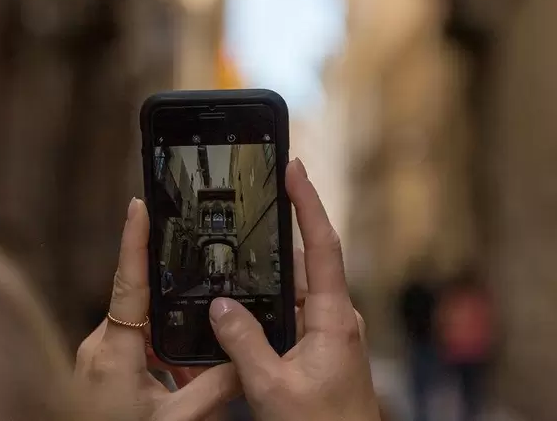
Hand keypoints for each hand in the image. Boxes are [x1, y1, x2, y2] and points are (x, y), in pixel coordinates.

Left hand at [75, 198, 238, 420]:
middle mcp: (99, 347)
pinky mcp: (97, 374)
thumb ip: (215, 387)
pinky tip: (179, 382)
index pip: (129, 282)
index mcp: (114, 350)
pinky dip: (157, 361)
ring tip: (195, 370)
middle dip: (174, 310)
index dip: (134, 240)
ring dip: (168, 344)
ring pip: (139, 333)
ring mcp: (95, 361)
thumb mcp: (176, 420)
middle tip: (203, 306)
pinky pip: (132, 352)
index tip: (139, 204)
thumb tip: (248, 360)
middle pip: (142, 309)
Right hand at [208, 159, 379, 420]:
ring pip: (296, 290)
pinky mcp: (322, 349)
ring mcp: (331, 333)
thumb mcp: (273, 389)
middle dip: (276, 238)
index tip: (294, 166)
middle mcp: (337, 318)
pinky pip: (294, 313)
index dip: (308, 201)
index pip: (323, 243)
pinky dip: (272, 304)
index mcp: (333, 317)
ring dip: (270, 278)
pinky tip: (247, 309)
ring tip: (238, 258)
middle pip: (305, 263)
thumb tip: (220, 306)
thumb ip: (244, 344)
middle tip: (250, 207)